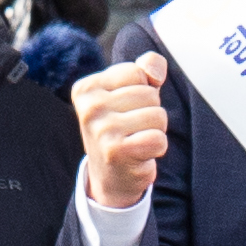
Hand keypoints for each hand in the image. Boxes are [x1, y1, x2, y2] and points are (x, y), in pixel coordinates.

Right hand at [74, 52, 171, 209]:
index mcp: (86, 88)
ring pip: (158, 116)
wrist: (110, 176)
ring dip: (155, 130)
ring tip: (136, 140)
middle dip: (150, 112)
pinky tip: (140, 153)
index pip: (137, 72)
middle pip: (150, 94)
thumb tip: (154, 71)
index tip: (126, 108)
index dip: (143, 90)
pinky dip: (157, 148)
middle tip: (132, 129)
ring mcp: (101, 130)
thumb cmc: (122, 127)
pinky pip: (158, 139)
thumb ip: (146, 69)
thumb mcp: (129, 92)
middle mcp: (89, 107)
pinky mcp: (116, 152)